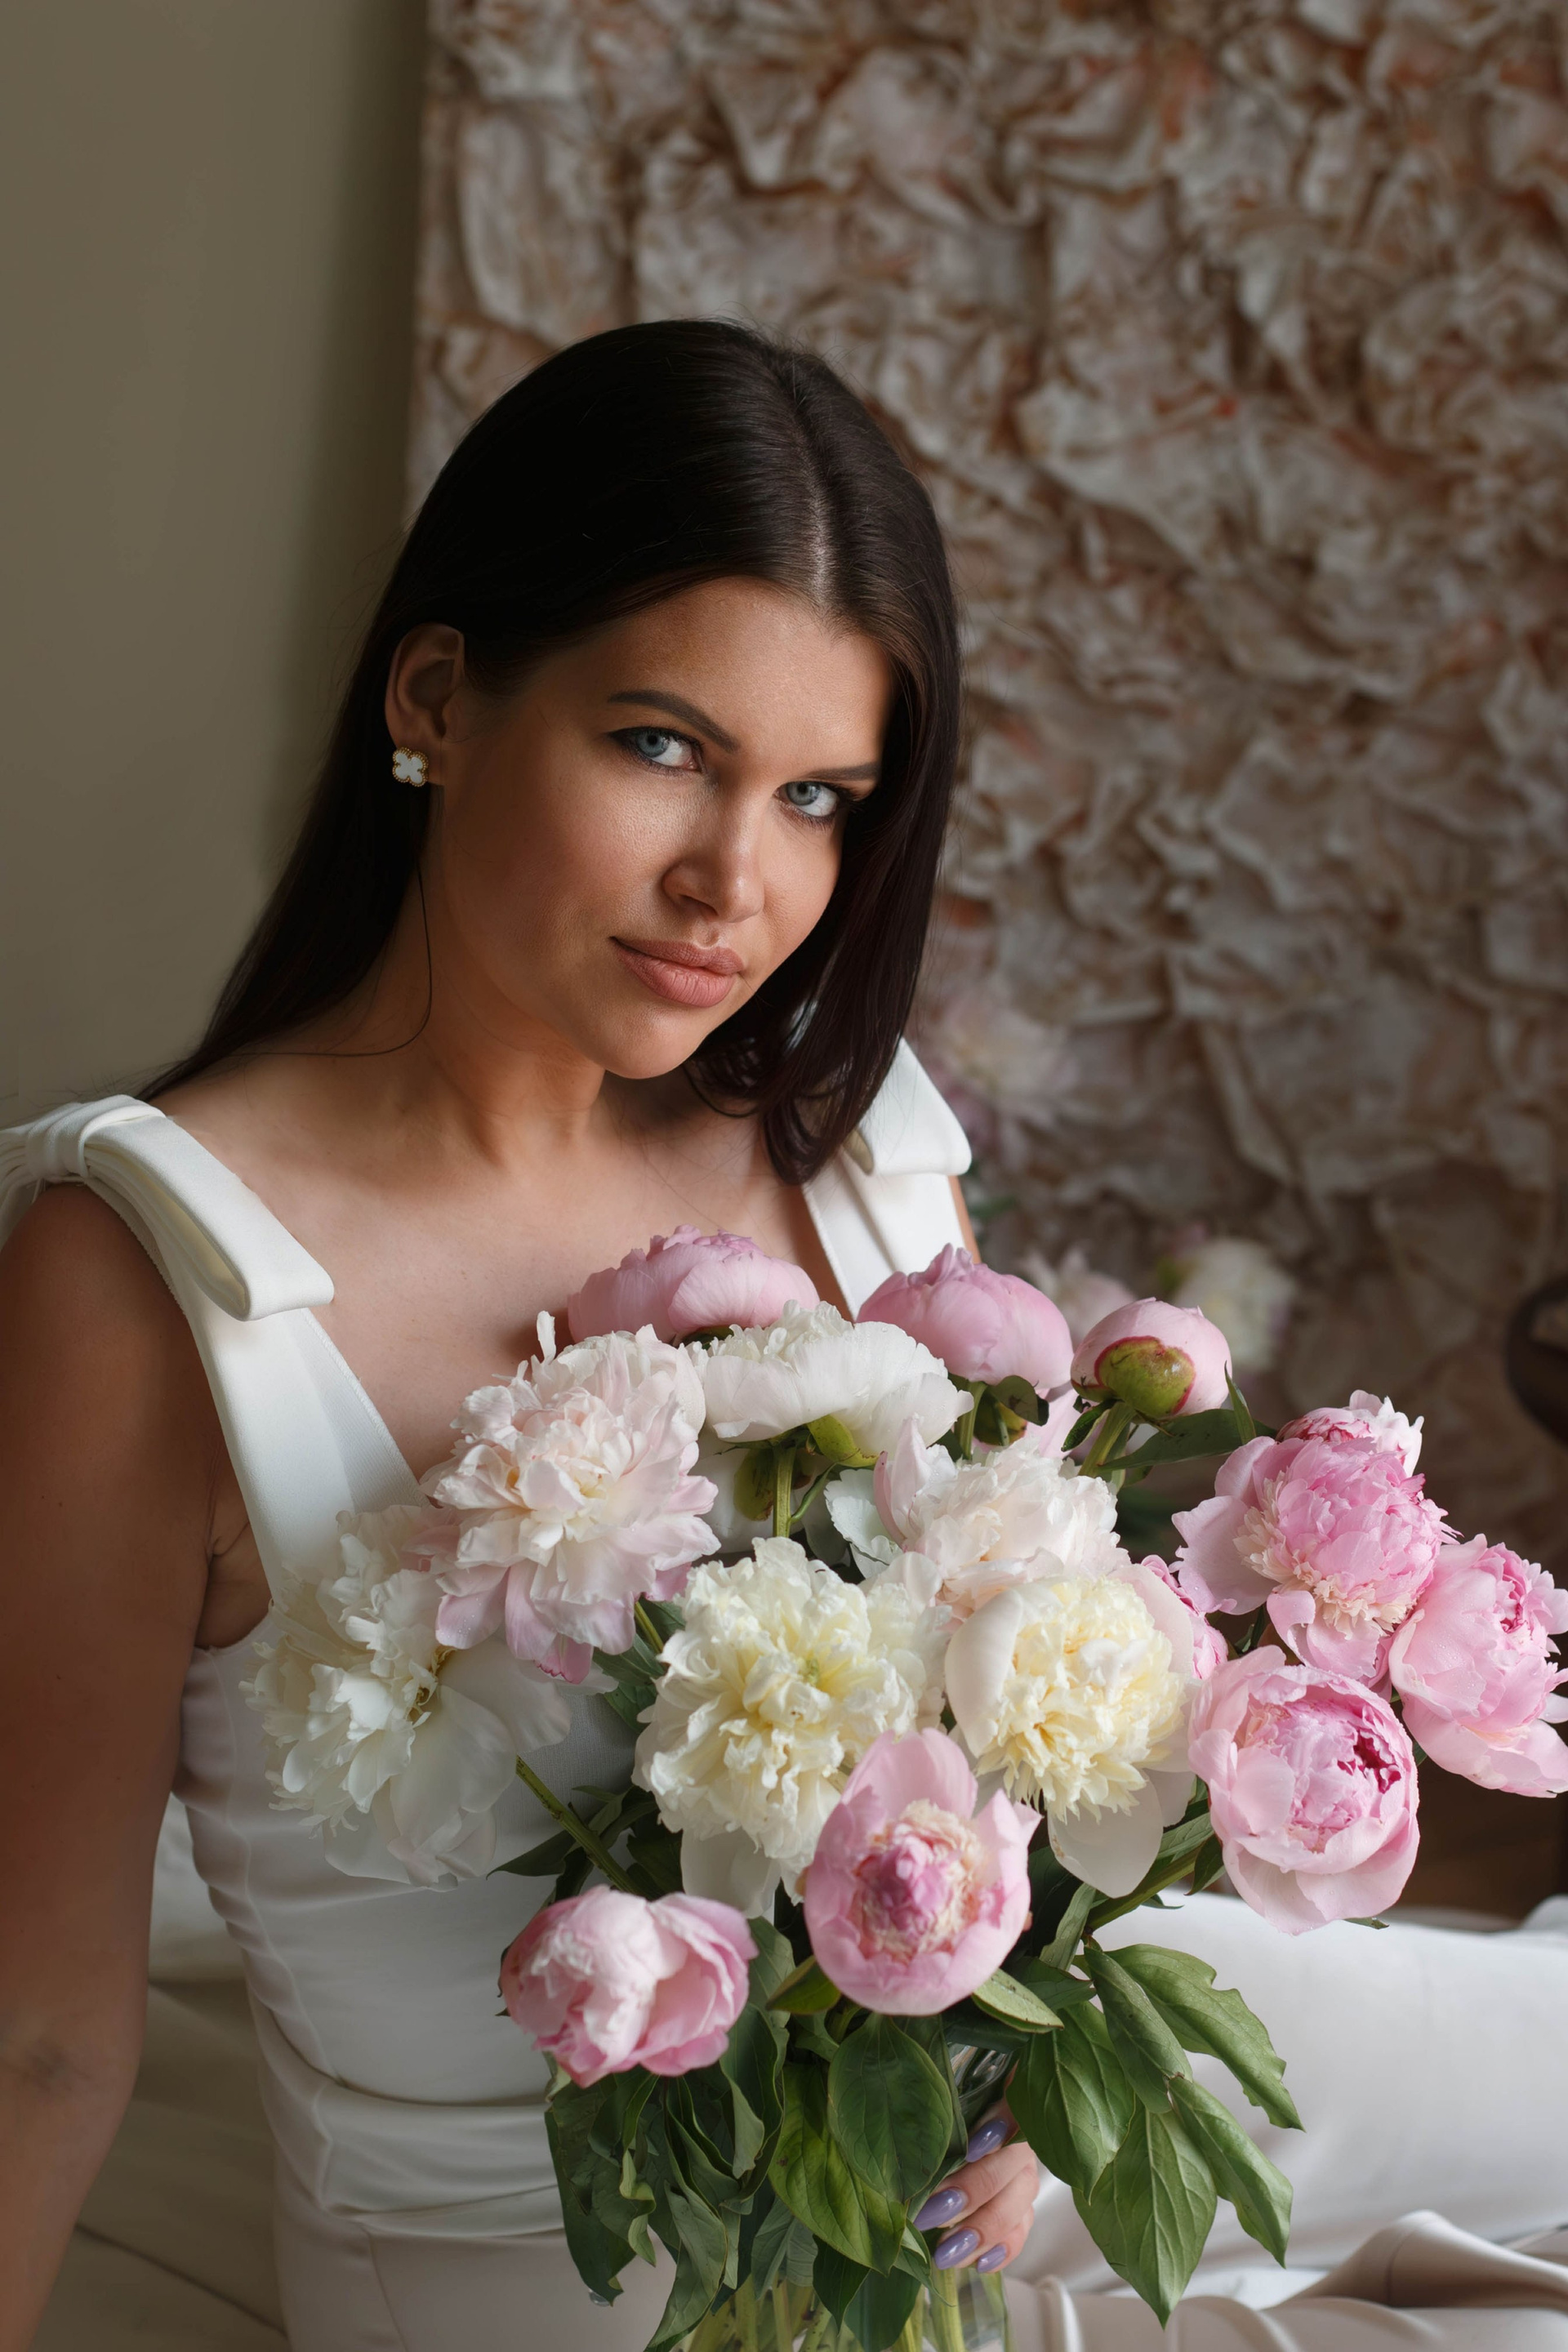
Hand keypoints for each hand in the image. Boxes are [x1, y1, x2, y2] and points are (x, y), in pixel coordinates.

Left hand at [911, 2108, 1038, 2273]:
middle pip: (1010, 2166)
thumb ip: (930, 2123)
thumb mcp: (932, 2112)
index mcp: (1002, 2103)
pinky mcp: (1021, 2211)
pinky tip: (977, 2263)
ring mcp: (1023, 2178)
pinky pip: (1019, 2233)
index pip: (1013, 2108)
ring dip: (981, 2229)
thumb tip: (905, 2152)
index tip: (968, 2150)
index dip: (998, 2126)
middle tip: (932, 2212)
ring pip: (1016, 2205)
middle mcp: (1018, 2141)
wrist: (936, 2148)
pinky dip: (1000, 2250)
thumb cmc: (931, 2125)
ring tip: (945, 2251)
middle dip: (972, 2191)